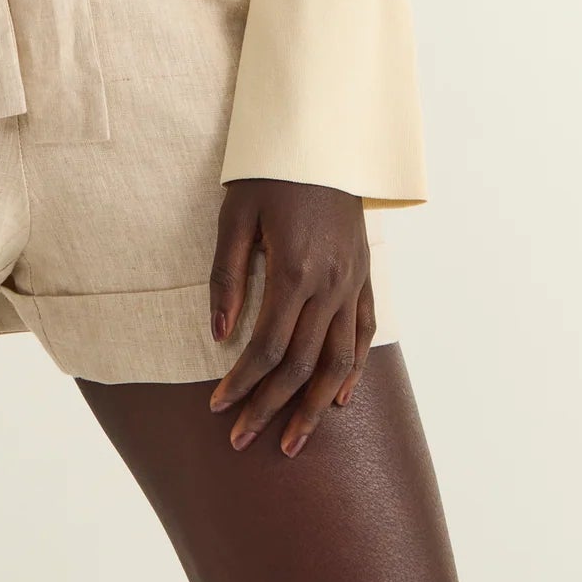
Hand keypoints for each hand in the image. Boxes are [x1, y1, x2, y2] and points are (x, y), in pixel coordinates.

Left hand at [207, 178, 373, 456]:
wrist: (319, 139)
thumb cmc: (268, 173)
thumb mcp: (235, 215)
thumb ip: (226, 276)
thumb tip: (219, 336)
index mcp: (295, 269)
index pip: (268, 347)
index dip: (242, 383)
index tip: (217, 409)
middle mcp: (330, 283)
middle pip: (302, 365)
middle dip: (269, 408)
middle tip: (241, 441)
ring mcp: (352, 281)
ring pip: (338, 361)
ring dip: (313, 407)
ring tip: (293, 443)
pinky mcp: (363, 275)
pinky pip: (364, 334)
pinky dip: (353, 372)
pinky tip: (337, 401)